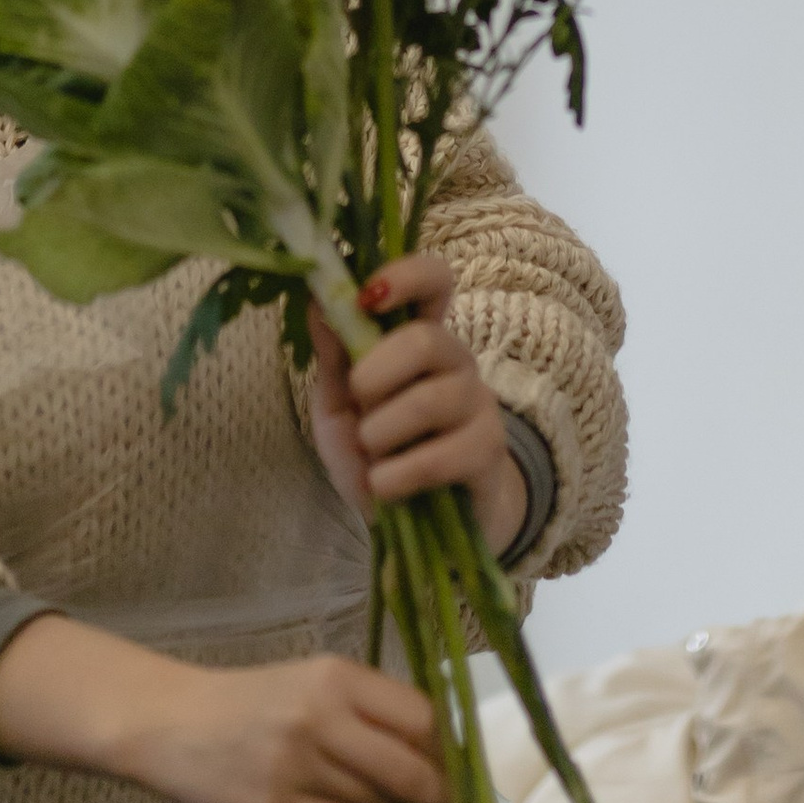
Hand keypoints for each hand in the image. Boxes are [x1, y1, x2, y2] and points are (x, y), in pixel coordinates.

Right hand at [0, 615, 448, 802]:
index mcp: (338, 677)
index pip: (421, 716)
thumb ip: (372, 710)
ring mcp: (298, 767)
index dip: (458, 751)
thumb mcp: (316, 684)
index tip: (481, 771)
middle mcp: (322, 717)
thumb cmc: (257, 702)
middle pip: (411, 767)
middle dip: (452, 799)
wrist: (175, 723)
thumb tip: (442, 749)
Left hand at [309, 251, 528, 558]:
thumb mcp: (340, 404)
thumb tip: (316, 297)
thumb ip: (332, 355)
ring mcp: (478, 404)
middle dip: (376, 375)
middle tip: (358, 403)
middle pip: (426, 340)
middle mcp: (456, 361)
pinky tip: (384, 486)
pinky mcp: (487, 453)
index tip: (367, 298)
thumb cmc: (379, 452)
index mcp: (420, 336)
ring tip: (370, 455)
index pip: (434, 279)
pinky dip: (396, 476)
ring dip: (380, 434)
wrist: (421, 526)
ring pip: (429, 401)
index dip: (405, 276)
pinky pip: (438, 457)